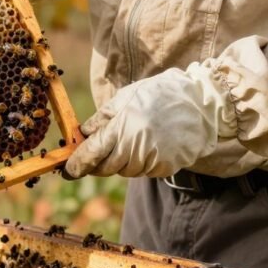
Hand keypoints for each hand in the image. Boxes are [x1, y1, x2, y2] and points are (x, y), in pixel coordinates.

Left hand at [64, 63, 238, 178]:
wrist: (201, 103)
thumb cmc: (158, 95)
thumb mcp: (124, 99)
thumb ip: (101, 120)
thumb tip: (81, 136)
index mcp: (122, 127)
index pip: (92, 154)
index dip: (76, 164)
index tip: (67, 170)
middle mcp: (136, 147)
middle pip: (105, 167)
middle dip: (94, 164)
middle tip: (91, 156)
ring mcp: (152, 159)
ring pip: (123, 171)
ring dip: (117, 162)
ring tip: (126, 141)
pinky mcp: (166, 167)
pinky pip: (142, 171)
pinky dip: (136, 163)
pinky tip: (143, 146)